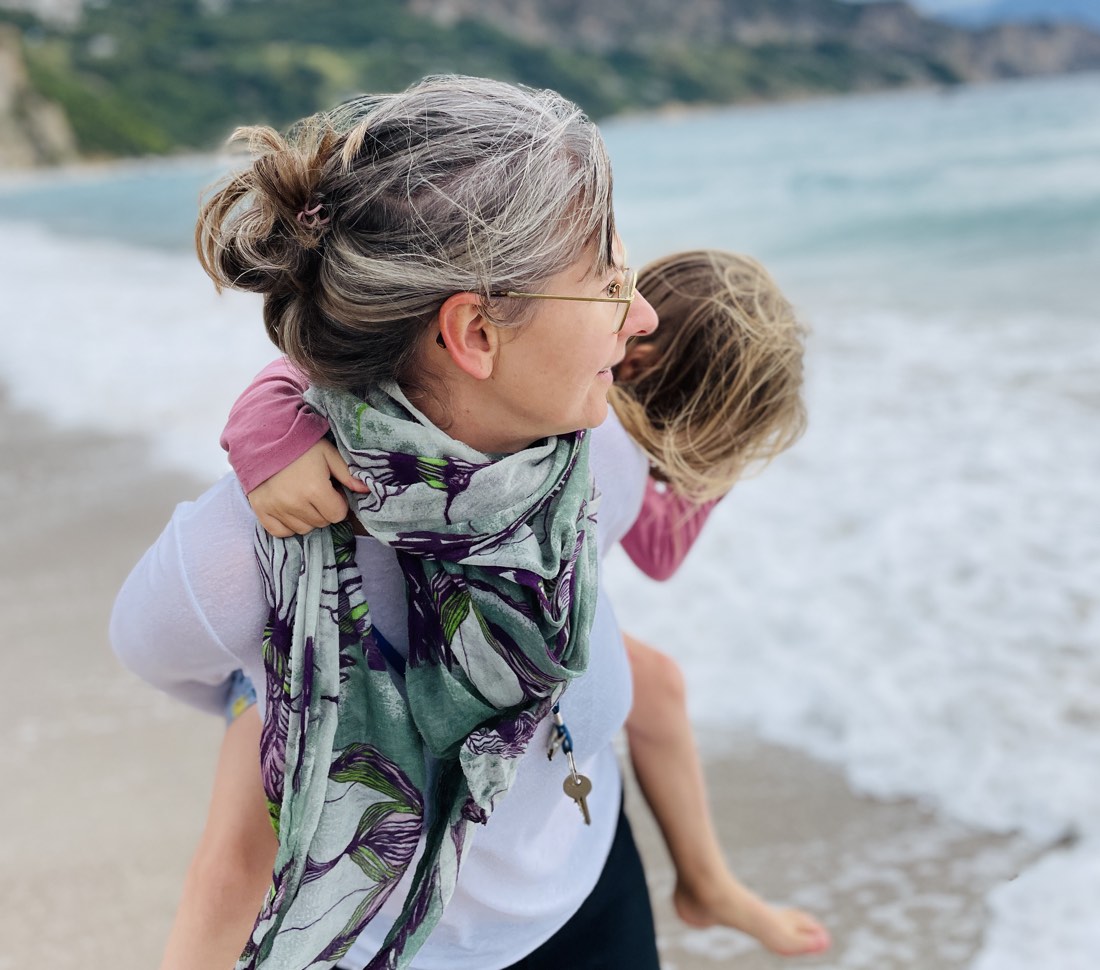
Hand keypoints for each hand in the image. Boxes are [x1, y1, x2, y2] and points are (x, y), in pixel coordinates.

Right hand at [247, 439, 368, 536]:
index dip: (338, 502)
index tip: (331, 489)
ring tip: (302, 497)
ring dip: (307, 518)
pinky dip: (288, 525)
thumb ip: (348, 474)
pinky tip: (289, 508)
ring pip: (303, 529)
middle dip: (324, 509)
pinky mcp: (261, 511)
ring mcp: (276, 509)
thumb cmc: (300, 446)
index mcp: (315, 489)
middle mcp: (295, 503)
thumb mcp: (328, 454)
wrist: (263, 439)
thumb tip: (367, 490)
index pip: (338, 514)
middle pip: (322, 522)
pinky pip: (281, 532)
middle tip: (316, 491)